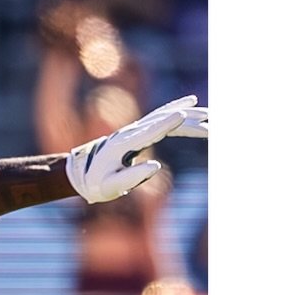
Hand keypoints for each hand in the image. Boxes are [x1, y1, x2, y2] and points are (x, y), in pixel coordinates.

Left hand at [65, 95, 208, 202]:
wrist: (81, 174)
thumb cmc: (97, 184)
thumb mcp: (111, 187)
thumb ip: (131, 178)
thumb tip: (156, 166)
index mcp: (124, 146)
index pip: (148, 132)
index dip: (165, 123)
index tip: (183, 114)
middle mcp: (130, 132)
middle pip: (162, 120)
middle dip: (188, 120)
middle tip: (213, 122)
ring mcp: (134, 129)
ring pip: (165, 116)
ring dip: (188, 115)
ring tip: (212, 116)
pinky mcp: (138, 131)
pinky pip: (161, 118)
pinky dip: (178, 112)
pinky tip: (192, 107)